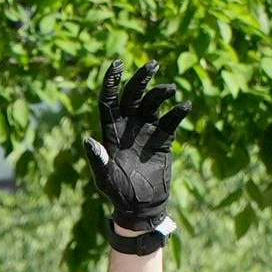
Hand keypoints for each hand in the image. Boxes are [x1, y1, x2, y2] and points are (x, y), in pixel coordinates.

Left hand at [80, 61, 186, 236]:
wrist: (141, 207)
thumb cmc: (118, 193)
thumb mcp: (105, 178)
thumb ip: (98, 160)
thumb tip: (88, 140)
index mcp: (111, 131)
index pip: (109, 100)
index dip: (112, 82)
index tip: (117, 64)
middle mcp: (129, 126)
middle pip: (133, 95)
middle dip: (141, 79)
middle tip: (152, 64)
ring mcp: (147, 130)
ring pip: (153, 103)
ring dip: (160, 93)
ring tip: (170, 89)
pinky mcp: (164, 138)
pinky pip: (171, 120)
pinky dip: (178, 112)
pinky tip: (184, 106)